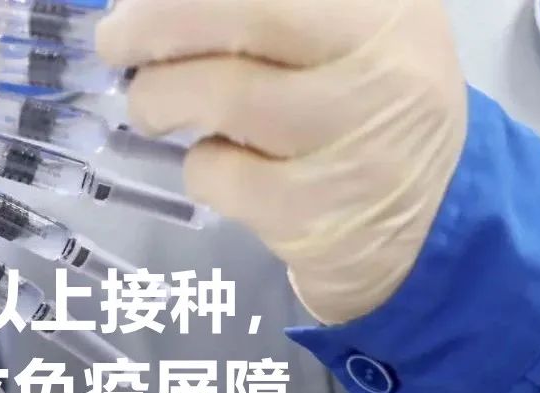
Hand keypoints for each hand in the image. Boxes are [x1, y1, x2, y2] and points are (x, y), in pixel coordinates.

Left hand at [97, 0, 467, 323]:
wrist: (424, 223)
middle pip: (244, 11)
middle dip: (153, 24)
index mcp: (383, 4)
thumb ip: (262, 13)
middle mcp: (384, 60)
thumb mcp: (343, 32)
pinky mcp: (321, 213)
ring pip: (221, 93)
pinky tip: (219, 165)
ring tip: (154, 107)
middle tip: (115, 44)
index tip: (135, 3)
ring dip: (159, 99)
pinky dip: (198, 167)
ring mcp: (358, 139)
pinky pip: (219, 174)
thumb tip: (146, 3)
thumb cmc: (358, 105)